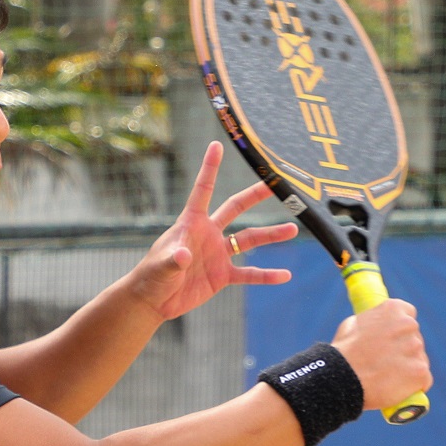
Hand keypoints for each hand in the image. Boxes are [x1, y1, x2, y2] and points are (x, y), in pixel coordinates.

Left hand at [129, 142, 298, 320]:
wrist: (154, 301)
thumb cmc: (152, 277)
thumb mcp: (162, 266)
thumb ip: (173, 260)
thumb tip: (183, 255)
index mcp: (191, 223)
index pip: (203, 190)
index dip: (210, 168)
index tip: (217, 145)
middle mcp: (208, 233)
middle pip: (235, 208)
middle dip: (254, 195)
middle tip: (275, 184)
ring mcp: (217, 254)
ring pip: (249, 239)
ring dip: (271, 235)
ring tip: (294, 229)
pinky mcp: (222, 275)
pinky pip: (249, 273)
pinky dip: (266, 275)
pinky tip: (285, 275)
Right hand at [330, 299, 431, 411]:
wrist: (342, 378)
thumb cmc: (343, 353)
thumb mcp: (353, 325)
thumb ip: (372, 322)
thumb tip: (377, 327)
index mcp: (393, 309)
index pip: (408, 315)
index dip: (400, 330)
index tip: (394, 340)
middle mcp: (408, 325)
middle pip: (415, 340)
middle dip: (405, 351)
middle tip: (387, 364)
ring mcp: (416, 349)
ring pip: (419, 360)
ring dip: (409, 369)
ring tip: (388, 379)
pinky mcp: (420, 371)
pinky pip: (424, 380)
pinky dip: (415, 386)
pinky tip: (399, 389)